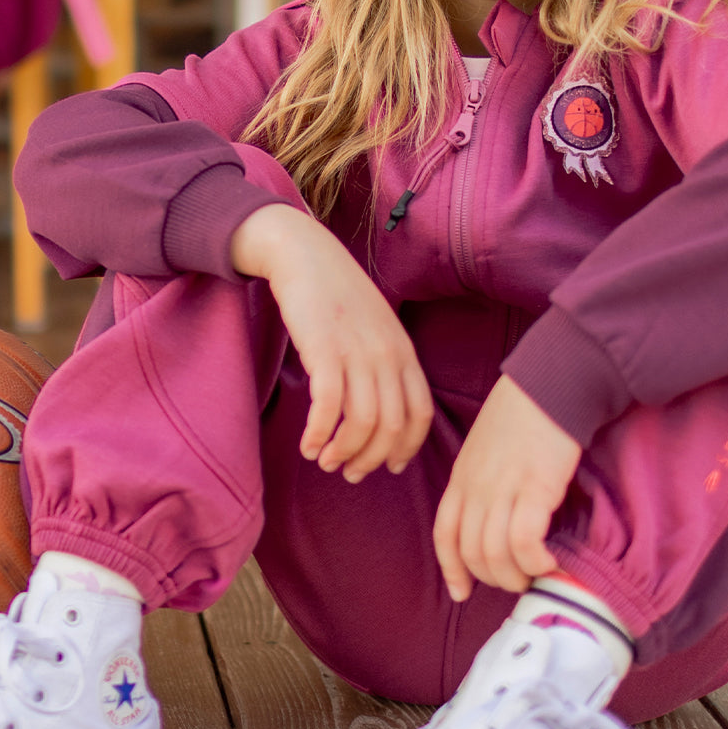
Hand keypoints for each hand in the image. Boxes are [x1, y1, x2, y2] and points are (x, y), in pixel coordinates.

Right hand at [230, 204, 432, 481]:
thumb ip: (385, 364)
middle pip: (392, 427)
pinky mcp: (324, 350)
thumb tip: (382, 412)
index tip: (388, 467)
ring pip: (363, 423)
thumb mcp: (377, 329)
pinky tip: (307, 445)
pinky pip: (329, 407)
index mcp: (405, 352)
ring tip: (324, 461)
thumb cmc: (339, 296)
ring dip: (343, 452)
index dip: (406, 448)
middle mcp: (387, 355)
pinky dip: (319, 434)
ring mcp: (358, 352)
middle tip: (348, 473)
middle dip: (370, 460)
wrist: (307, 256)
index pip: (420, 414)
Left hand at [433, 375, 580, 601]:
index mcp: (462, 476)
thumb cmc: (525, 410)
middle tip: (517, 579)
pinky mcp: (535, 488)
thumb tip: (494, 512)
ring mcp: (503, 488)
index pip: (445, 534)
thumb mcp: (485, 445)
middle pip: (471, 552)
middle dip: (492, 578)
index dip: (451, 569)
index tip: (461, 591)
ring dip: (515, 575)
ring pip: (495, 554)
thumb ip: (482, 478)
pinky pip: (524, 542)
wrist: (552, 383)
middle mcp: (476, 487)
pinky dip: (535, 561)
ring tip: (536, 574)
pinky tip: (551, 561)